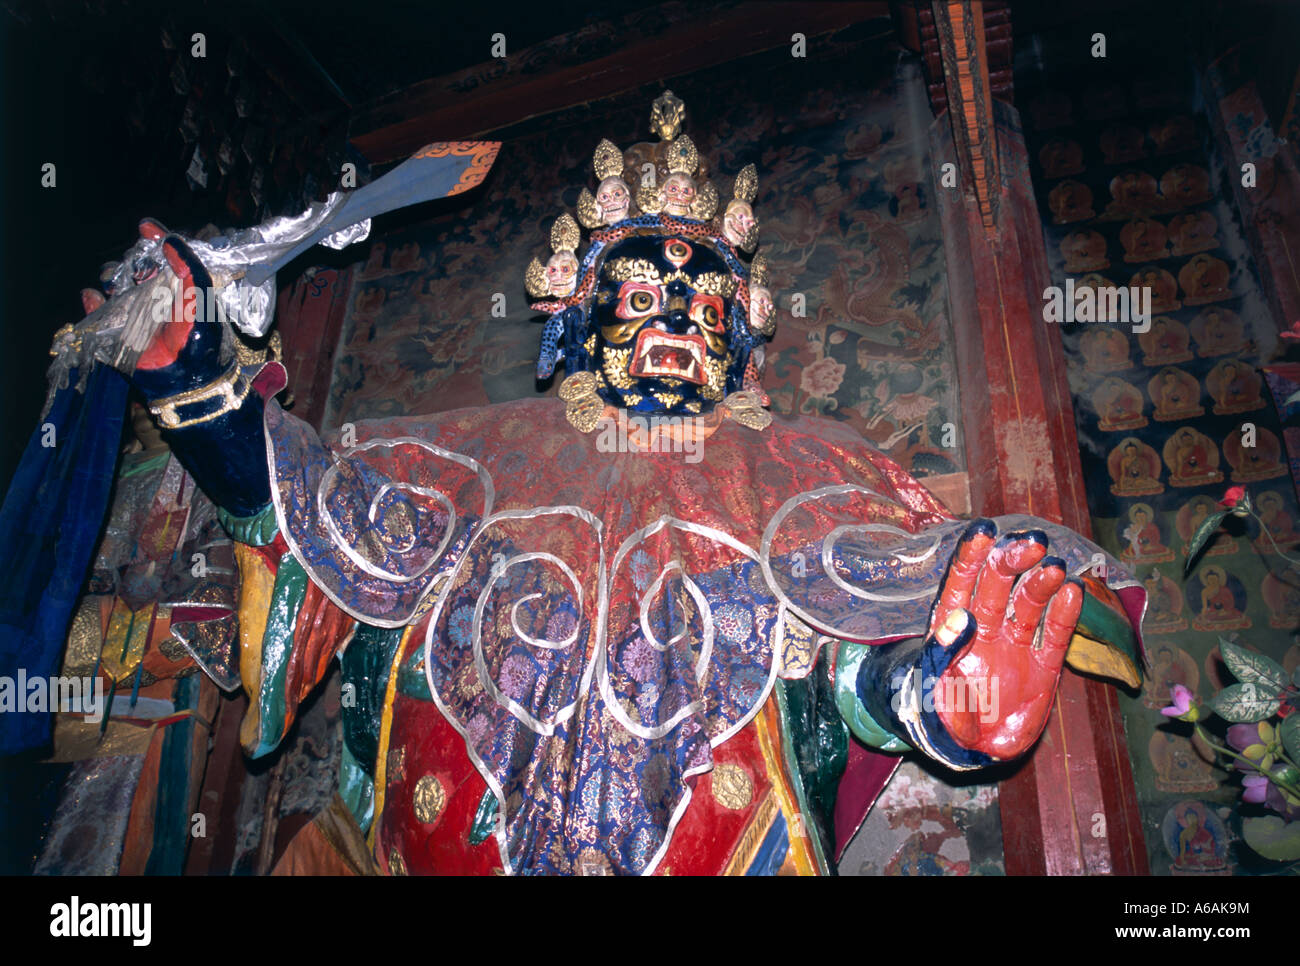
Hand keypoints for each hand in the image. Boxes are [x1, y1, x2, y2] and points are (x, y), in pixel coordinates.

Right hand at [56, 220, 223, 384]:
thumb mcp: (200, 296)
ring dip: (111, 277)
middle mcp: (157, 299)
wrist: (190, 378)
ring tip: (115, 280)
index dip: (155, 239)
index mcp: (179, 289)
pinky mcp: (120, 334)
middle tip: (135, 267)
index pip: (165, 258)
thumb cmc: (201, 336)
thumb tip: (169, 240)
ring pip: (115, 286)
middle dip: (130, 261)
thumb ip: (190, 266)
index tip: (145, 225)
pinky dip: (92, 303)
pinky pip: (98, 314)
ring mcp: (137, 316)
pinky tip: (93, 296)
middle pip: (136, 269)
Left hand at [925, 520, 1082, 759]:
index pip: (961, 584)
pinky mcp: (1042, 669)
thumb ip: (941, 653)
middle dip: (1012, 561)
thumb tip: (960, 617)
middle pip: (999, 586)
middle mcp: (985, 629)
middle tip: (1031, 542)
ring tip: (1054, 567)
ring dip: (1040, 584)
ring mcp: (1015, 646)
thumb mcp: (931, 686)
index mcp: (952, 627)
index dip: (971, 557)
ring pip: (1028, 606)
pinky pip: (1053, 637)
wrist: (969, 752)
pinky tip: (1072, 592)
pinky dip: (1064, 615)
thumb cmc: (940, 715)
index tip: (983, 530)